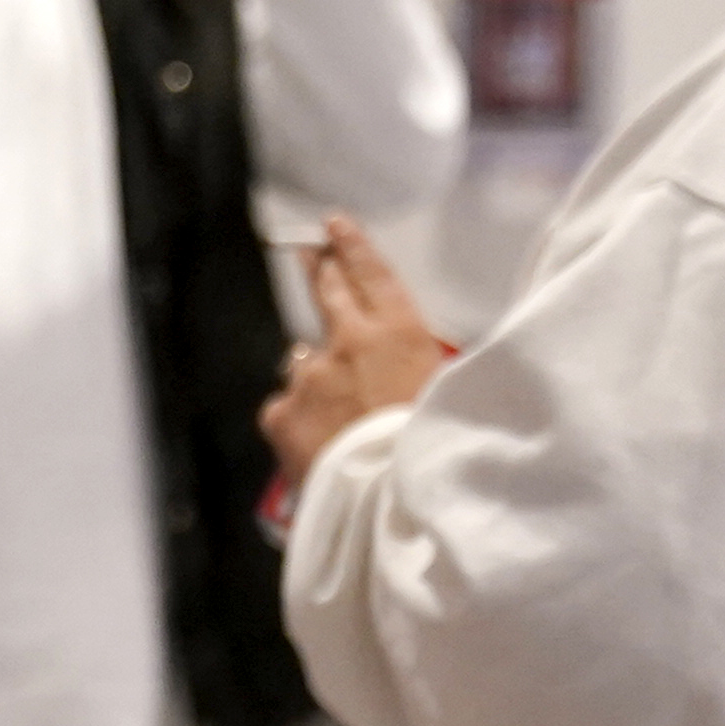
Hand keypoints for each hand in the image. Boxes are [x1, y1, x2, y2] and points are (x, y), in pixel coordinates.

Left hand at [263, 218, 445, 479]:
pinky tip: (318, 445)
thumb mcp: (443, 393)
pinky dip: (298, 421)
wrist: (391, 501)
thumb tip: (394, 366)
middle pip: (329, 292)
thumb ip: (412, 368)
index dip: (353, 247)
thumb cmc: (432, 450)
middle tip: (309, 252)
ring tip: (336, 412)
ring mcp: (309, 375)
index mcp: (400, 333)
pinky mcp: (281, 411)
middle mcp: (350, 341)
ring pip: (303, 364)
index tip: (334, 224)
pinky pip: (286, 408)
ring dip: (315, 376)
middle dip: (319, 269)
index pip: (373, 275)